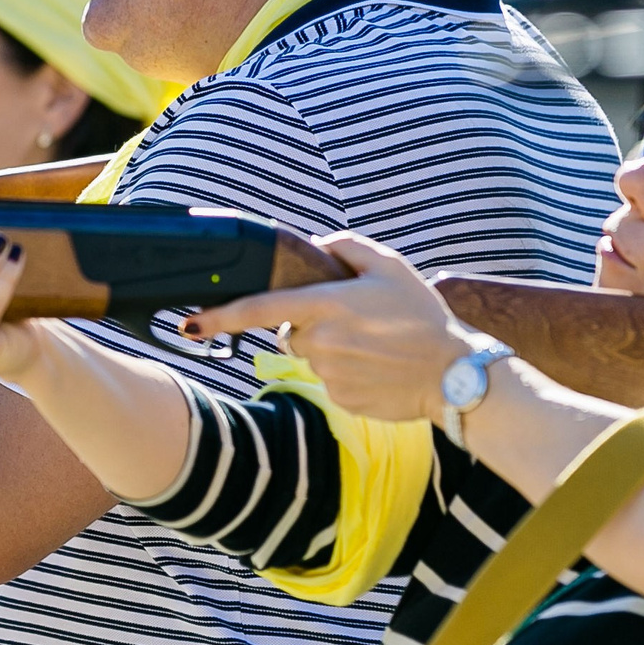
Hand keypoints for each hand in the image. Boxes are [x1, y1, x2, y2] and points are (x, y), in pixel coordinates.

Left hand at [182, 234, 469, 424]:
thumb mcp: (391, 265)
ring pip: (309, 357)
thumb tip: (316, 244)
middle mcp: (320, 342)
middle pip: (289, 332)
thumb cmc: (422, 315)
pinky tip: (376, 366)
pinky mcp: (340, 399)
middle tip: (354, 321)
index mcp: (326, 306)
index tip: (188, 322)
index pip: (258, 311)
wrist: (455, 373)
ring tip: (372, 344)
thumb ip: (347, 247)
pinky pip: (328, 381)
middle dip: (308, 324)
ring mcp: (329, 375)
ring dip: (328, 348)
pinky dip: (345, 372)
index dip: (218, 317)